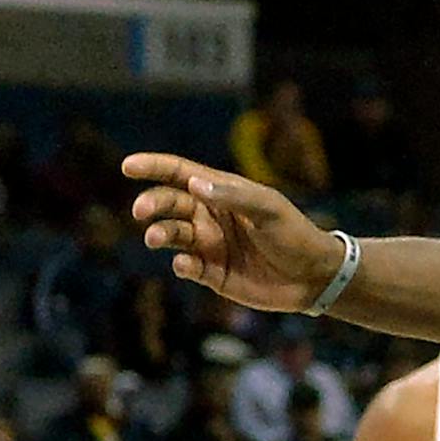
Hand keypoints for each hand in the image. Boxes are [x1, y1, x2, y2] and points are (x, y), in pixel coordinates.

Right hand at [123, 153, 343, 311]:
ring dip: (160, 234)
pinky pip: (186, 266)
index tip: (127, 166)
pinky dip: (180, 265)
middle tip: (141, 210)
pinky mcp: (211, 273)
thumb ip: (234, 196)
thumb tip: (195, 183)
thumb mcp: (269, 209)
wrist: (312, 275)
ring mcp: (208, 244)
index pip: (181, 174)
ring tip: (156, 238)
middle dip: (152, 203)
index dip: (154, 167)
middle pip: (170, 203)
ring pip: (172, 235)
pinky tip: (184, 264)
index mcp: (222, 192)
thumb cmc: (293, 233)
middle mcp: (210, 216)